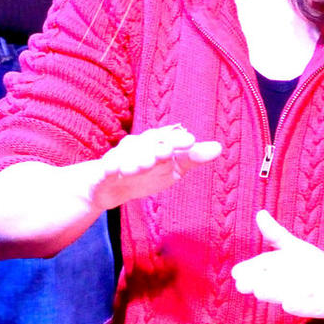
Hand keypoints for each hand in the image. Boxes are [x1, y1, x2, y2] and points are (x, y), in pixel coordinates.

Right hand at [89, 123, 220, 209]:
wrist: (110, 186)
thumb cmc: (147, 172)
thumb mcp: (173, 167)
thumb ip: (193, 157)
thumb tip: (219, 147)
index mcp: (154, 143)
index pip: (167, 138)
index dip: (177, 139)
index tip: (190, 141)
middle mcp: (136, 147)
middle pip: (147, 145)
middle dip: (156, 148)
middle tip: (167, 151)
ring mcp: (119, 158)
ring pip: (128, 157)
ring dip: (136, 160)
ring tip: (145, 165)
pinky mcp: (104, 172)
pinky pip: (107, 169)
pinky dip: (110, 168)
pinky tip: (115, 170)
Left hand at [231, 211, 323, 323]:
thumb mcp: (301, 251)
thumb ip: (278, 236)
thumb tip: (259, 214)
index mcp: (301, 255)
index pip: (273, 259)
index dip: (254, 266)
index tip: (236, 274)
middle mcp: (313, 267)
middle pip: (285, 271)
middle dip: (263, 277)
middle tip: (243, 284)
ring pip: (301, 287)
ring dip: (280, 290)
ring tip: (259, 291)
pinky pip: (322, 304)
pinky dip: (307, 304)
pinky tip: (291, 305)